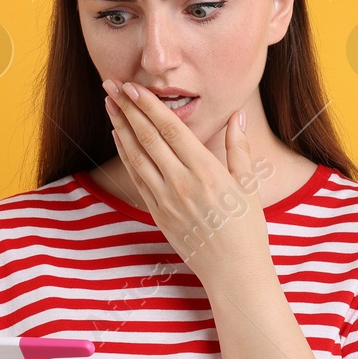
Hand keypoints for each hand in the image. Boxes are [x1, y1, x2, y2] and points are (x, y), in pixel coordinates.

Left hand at [101, 78, 272, 288]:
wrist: (234, 273)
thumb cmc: (247, 230)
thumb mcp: (249, 186)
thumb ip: (238, 148)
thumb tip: (237, 114)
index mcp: (206, 172)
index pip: (170, 129)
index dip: (148, 105)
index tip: (133, 86)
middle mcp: (181, 184)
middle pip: (147, 137)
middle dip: (127, 108)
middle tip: (111, 84)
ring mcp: (165, 200)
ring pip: (136, 156)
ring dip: (120, 127)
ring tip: (109, 103)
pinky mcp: (157, 214)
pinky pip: (137, 178)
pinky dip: (126, 154)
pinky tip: (119, 138)